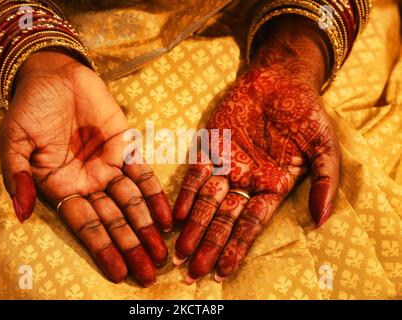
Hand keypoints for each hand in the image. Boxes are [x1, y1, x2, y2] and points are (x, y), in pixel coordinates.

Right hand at [0, 51, 172, 285]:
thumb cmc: (29, 108)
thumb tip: (21, 214)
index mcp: (61, 187)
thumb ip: (18, 178)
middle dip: (131, 246)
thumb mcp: (12, 142)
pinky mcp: (126, 147)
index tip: (119, 272)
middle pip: (113, 221)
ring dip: (147, 227)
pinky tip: (168, 217)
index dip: (102, 248)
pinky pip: (144, 175)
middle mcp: (88, 183)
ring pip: (132, 203)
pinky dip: (156, 196)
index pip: (85, 225)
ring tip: (162, 252)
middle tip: (149, 273)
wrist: (54, 75)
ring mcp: (109, 167)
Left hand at [172, 16, 339, 281]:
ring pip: (206, 202)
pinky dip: (186, 194)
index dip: (237, 246)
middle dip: (210, 245)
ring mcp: (226, 166)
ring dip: (195, 227)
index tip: (224, 270)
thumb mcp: (324, 146)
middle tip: (194, 272)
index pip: (252, 224)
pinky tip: (178, 215)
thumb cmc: (304, 112)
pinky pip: (195, 175)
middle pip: (225, 220)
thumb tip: (323, 219)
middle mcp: (246, 182)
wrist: (279, 79)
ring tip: (182, 252)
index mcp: (273, 187)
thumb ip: (325, 181)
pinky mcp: (209, 148)